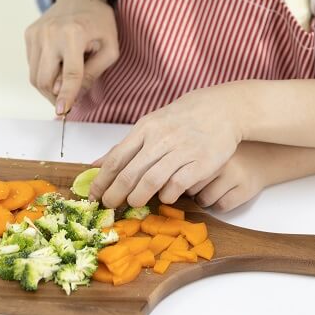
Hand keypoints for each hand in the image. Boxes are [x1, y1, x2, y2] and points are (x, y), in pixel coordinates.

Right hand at [25, 0, 118, 113]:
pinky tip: (57, 64)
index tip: (62, 112)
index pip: (70, 73)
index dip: (67, 96)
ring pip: (35, 75)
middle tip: (68, 100)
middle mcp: (50, 33)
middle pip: (45, 79)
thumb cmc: (99, 22)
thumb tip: (74, 95)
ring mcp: (36, 33)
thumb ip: (94, 72)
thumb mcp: (110, 48)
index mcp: (74, 33)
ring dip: (49, 87)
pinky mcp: (29, 34)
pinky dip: (44, 73)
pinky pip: (32, 65)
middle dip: (56, 96)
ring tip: (65, 81)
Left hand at [88, 85, 245, 207]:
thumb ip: (126, 146)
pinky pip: (178, 184)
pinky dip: (167, 194)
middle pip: (130, 172)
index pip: (116, 158)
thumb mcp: (150, 125)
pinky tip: (164, 197)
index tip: (93, 195)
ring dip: (138, 196)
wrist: (221, 109)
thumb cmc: (182, 119)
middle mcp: (160, 139)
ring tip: (132, 204)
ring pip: (151, 180)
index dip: (102, 180)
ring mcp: (181, 151)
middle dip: (115, 193)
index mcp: (145, 129)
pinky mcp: (201, 163)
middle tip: (108, 205)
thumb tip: (96, 165)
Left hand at [186, 142, 269, 211]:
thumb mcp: (208, 150)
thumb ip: (189, 159)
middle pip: (191, 188)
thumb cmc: (226, 156)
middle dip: (191, 191)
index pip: (181, 174)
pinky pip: (221, 206)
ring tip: (209, 191)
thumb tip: (167, 181)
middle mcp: (220, 162)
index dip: (181, 180)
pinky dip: (217, 206)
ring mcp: (234, 176)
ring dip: (203, 201)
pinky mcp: (245, 190)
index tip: (184, 178)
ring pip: (204, 200)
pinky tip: (221, 197)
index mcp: (207, 150)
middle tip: (199, 185)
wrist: (261, 156)